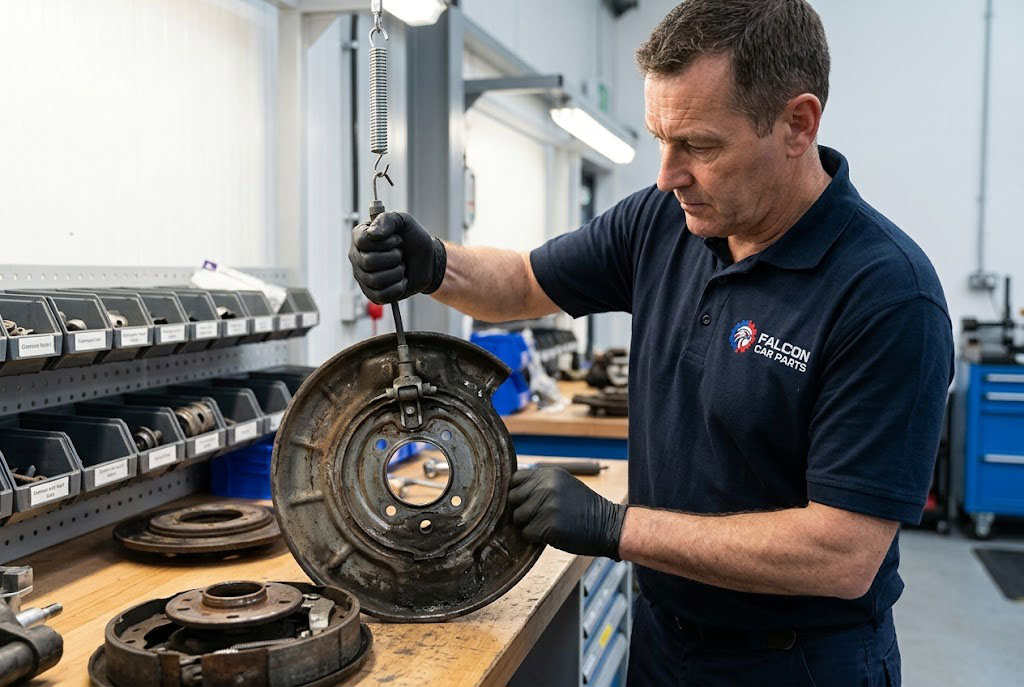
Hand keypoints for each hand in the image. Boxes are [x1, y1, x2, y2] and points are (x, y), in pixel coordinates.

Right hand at [348, 212, 446, 303]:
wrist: (428, 260)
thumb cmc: (413, 239)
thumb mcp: (403, 221)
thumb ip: (387, 220)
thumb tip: (372, 234)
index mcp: (360, 237)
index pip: (363, 241)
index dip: (385, 242)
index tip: (398, 239)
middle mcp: (357, 257)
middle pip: (368, 262)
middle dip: (393, 257)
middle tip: (400, 254)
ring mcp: (363, 277)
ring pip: (375, 280)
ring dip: (396, 273)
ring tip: (401, 267)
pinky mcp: (372, 294)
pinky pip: (381, 295)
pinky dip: (397, 288)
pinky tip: (401, 280)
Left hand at [508, 467, 627, 559]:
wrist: (607, 525)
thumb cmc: (582, 508)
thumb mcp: (562, 485)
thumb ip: (539, 484)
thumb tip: (511, 491)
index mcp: (548, 474)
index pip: (514, 480)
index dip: (517, 493)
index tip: (526, 502)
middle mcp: (546, 486)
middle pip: (512, 499)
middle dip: (521, 510)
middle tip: (538, 516)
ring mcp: (547, 505)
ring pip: (517, 517)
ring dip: (527, 525)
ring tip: (546, 524)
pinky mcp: (549, 525)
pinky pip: (526, 533)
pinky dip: (535, 538)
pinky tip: (551, 534)